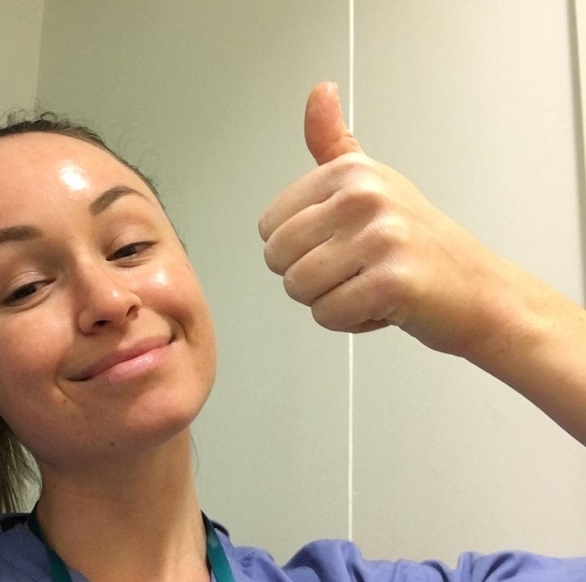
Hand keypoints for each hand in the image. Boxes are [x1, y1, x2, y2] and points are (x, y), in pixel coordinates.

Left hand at [258, 81, 507, 356]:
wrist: (480, 291)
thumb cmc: (421, 243)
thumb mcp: (374, 182)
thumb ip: (334, 145)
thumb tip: (318, 92)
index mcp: (350, 171)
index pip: (269, 227)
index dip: (297, 250)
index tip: (341, 244)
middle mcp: (364, 196)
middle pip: (278, 259)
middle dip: (309, 278)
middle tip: (354, 270)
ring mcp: (380, 236)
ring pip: (298, 288)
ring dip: (329, 300)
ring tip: (368, 286)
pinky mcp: (392, 281)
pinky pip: (329, 314)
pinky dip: (350, 321)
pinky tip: (382, 305)